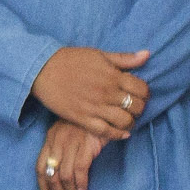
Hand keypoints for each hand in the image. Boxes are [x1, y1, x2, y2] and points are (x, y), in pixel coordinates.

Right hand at [33, 46, 150, 140]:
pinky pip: (105, 131)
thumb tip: (147, 54)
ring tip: (127, 120)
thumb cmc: (70, 60)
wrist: (42, 69)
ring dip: (130, 122)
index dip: (145, 93)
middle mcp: (106, 92)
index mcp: (112, 75)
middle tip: (134, 108)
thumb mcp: (99, 54)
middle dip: (139, 108)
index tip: (140, 94)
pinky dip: (117, 135)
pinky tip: (122, 133)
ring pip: (124, 121)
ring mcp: (95, 107)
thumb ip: (124, 58)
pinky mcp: (82, 118)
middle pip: (136, 106)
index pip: (141, 89)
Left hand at [34, 121, 106, 189]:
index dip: (43, 188)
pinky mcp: (85, 145)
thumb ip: (62, 150)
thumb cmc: (87, 123)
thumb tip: (63, 176)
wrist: (103, 106)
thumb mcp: (68, 133)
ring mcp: (70, 143)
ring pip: (65, 176)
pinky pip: (79, 170)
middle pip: (51, 175)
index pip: (40, 168)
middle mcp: (57, 142)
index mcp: (50, 139)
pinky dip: (81, 184)